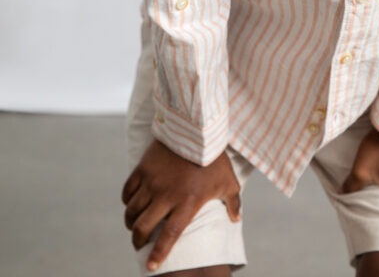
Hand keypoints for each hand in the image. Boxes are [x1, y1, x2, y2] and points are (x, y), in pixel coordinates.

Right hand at [121, 139, 240, 271]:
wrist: (198, 129)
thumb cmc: (215, 157)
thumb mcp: (228, 181)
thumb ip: (233, 202)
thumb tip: (237, 219)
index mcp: (187, 203)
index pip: (169, 236)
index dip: (158, 254)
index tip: (151, 267)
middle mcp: (166, 196)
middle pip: (143, 228)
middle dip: (138, 240)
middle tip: (139, 243)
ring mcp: (152, 182)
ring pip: (132, 212)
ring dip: (131, 222)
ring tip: (134, 225)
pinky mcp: (143, 168)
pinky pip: (128, 191)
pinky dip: (127, 201)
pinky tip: (132, 203)